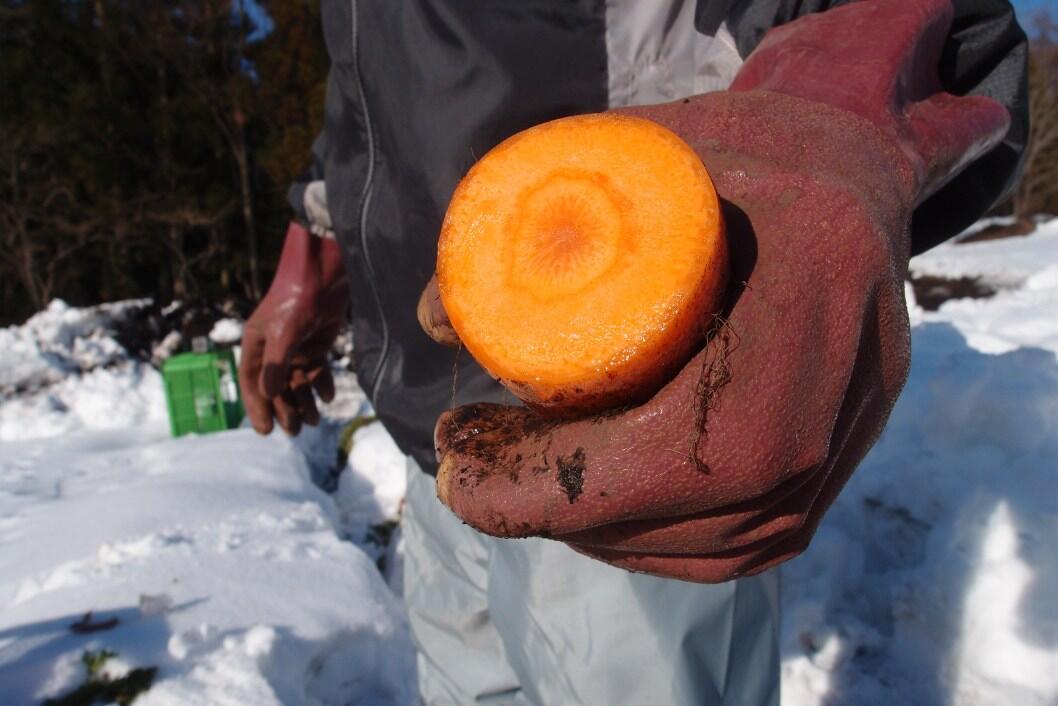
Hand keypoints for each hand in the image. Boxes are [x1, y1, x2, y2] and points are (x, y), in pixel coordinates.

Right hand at [239, 222, 348, 434]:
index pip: (252, 383)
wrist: (324, 275)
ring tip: (314, 421)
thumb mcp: (284, 332)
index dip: (258, 407)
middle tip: (295, 431)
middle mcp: (274, 349)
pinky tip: (328, 396)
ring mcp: (296, 348)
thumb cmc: (297, 299)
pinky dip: (322, 385)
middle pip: (276, 388)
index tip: (265, 431)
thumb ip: (277, 364)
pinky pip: (316, 372)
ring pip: (297, 383)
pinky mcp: (317, 344)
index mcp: (256, 345)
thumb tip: (270, 395)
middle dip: (285, 410)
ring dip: (305, 402)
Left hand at [422, 0, 1008, 581]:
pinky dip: (647, 540)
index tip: (456, 476)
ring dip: (591, 531)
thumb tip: (431, 319)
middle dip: (550, 508)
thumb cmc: (738, 160)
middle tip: (468, 465)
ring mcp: (847, 445)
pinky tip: (586, 503)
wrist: (851, 179)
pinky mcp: (833, 472)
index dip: (550, 488)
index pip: (673, 451)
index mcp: (807, 291)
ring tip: (513, 477)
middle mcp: (845, 391)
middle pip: (682, 514)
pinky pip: (735, 545)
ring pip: (706, 546)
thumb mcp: (637, 158)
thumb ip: (534, 218)